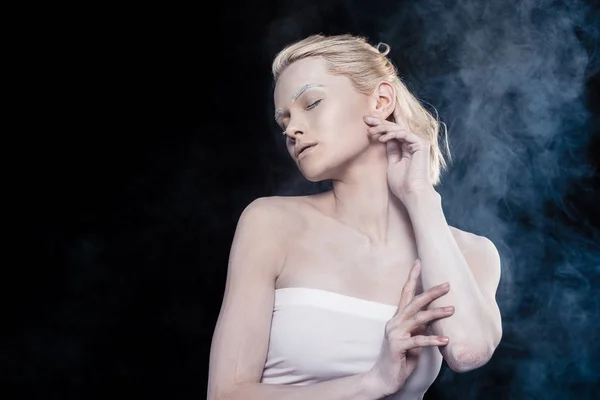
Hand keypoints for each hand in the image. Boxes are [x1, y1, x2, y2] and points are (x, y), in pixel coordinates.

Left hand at [364, 106, 434, 203]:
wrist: (411, 194)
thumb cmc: (401, 184)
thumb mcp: (392, 163)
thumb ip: (391, 150)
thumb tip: (383, 136)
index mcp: (407, 147)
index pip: (394, 131)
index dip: (381, 124)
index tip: (367, 121)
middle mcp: (413, 143)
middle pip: (395, 127)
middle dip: (380, 122)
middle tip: (366, 118)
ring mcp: (418, 143)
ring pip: (398, 129)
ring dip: (383, 128)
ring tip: (370, 131)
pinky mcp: (421, 144)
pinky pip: (404, 134)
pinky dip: (391, 135)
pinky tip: (381, 138)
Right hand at [365, 260, 453, 396]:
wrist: (383, 378)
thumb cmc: (400, 358)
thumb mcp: (412, 338)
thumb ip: (420, 326)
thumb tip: (434, 316)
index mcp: (397, 318)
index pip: (405, 293)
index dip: (412, 277)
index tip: (419, 262)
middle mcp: (394, 322)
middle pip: (414, 302)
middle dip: (431, 292)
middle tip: (447, 285)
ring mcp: (395, 334)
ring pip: (417, 319)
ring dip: (436, 313)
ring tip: (452, 309)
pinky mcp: (398, 347)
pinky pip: (418, 341)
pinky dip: (433, 339)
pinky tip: (446, 340)